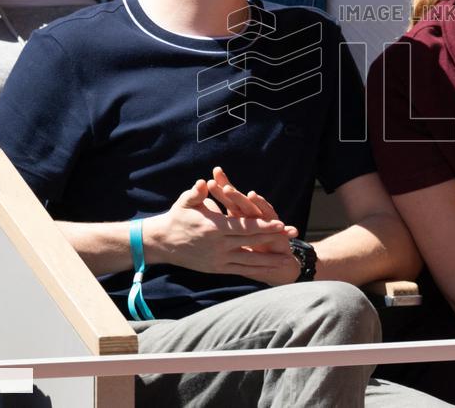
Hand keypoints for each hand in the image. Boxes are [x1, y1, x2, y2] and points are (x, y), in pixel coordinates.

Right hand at [144, 179, 297, 282]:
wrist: (162, 243)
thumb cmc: (176, 218)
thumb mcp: (185, 202)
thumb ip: (197, 193)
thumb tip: (204, 182)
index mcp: (214, 227)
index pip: (244, 226)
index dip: (264, 225)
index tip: (280, 223)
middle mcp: (218, 245)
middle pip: (251, 241)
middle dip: (273, 238)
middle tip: (292, 234)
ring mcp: (218, 259)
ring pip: (249, 259)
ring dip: (269, 259)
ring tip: (288, 259)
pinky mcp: (217, 268)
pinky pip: (240, 269)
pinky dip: (256, 270)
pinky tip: (269, 272)